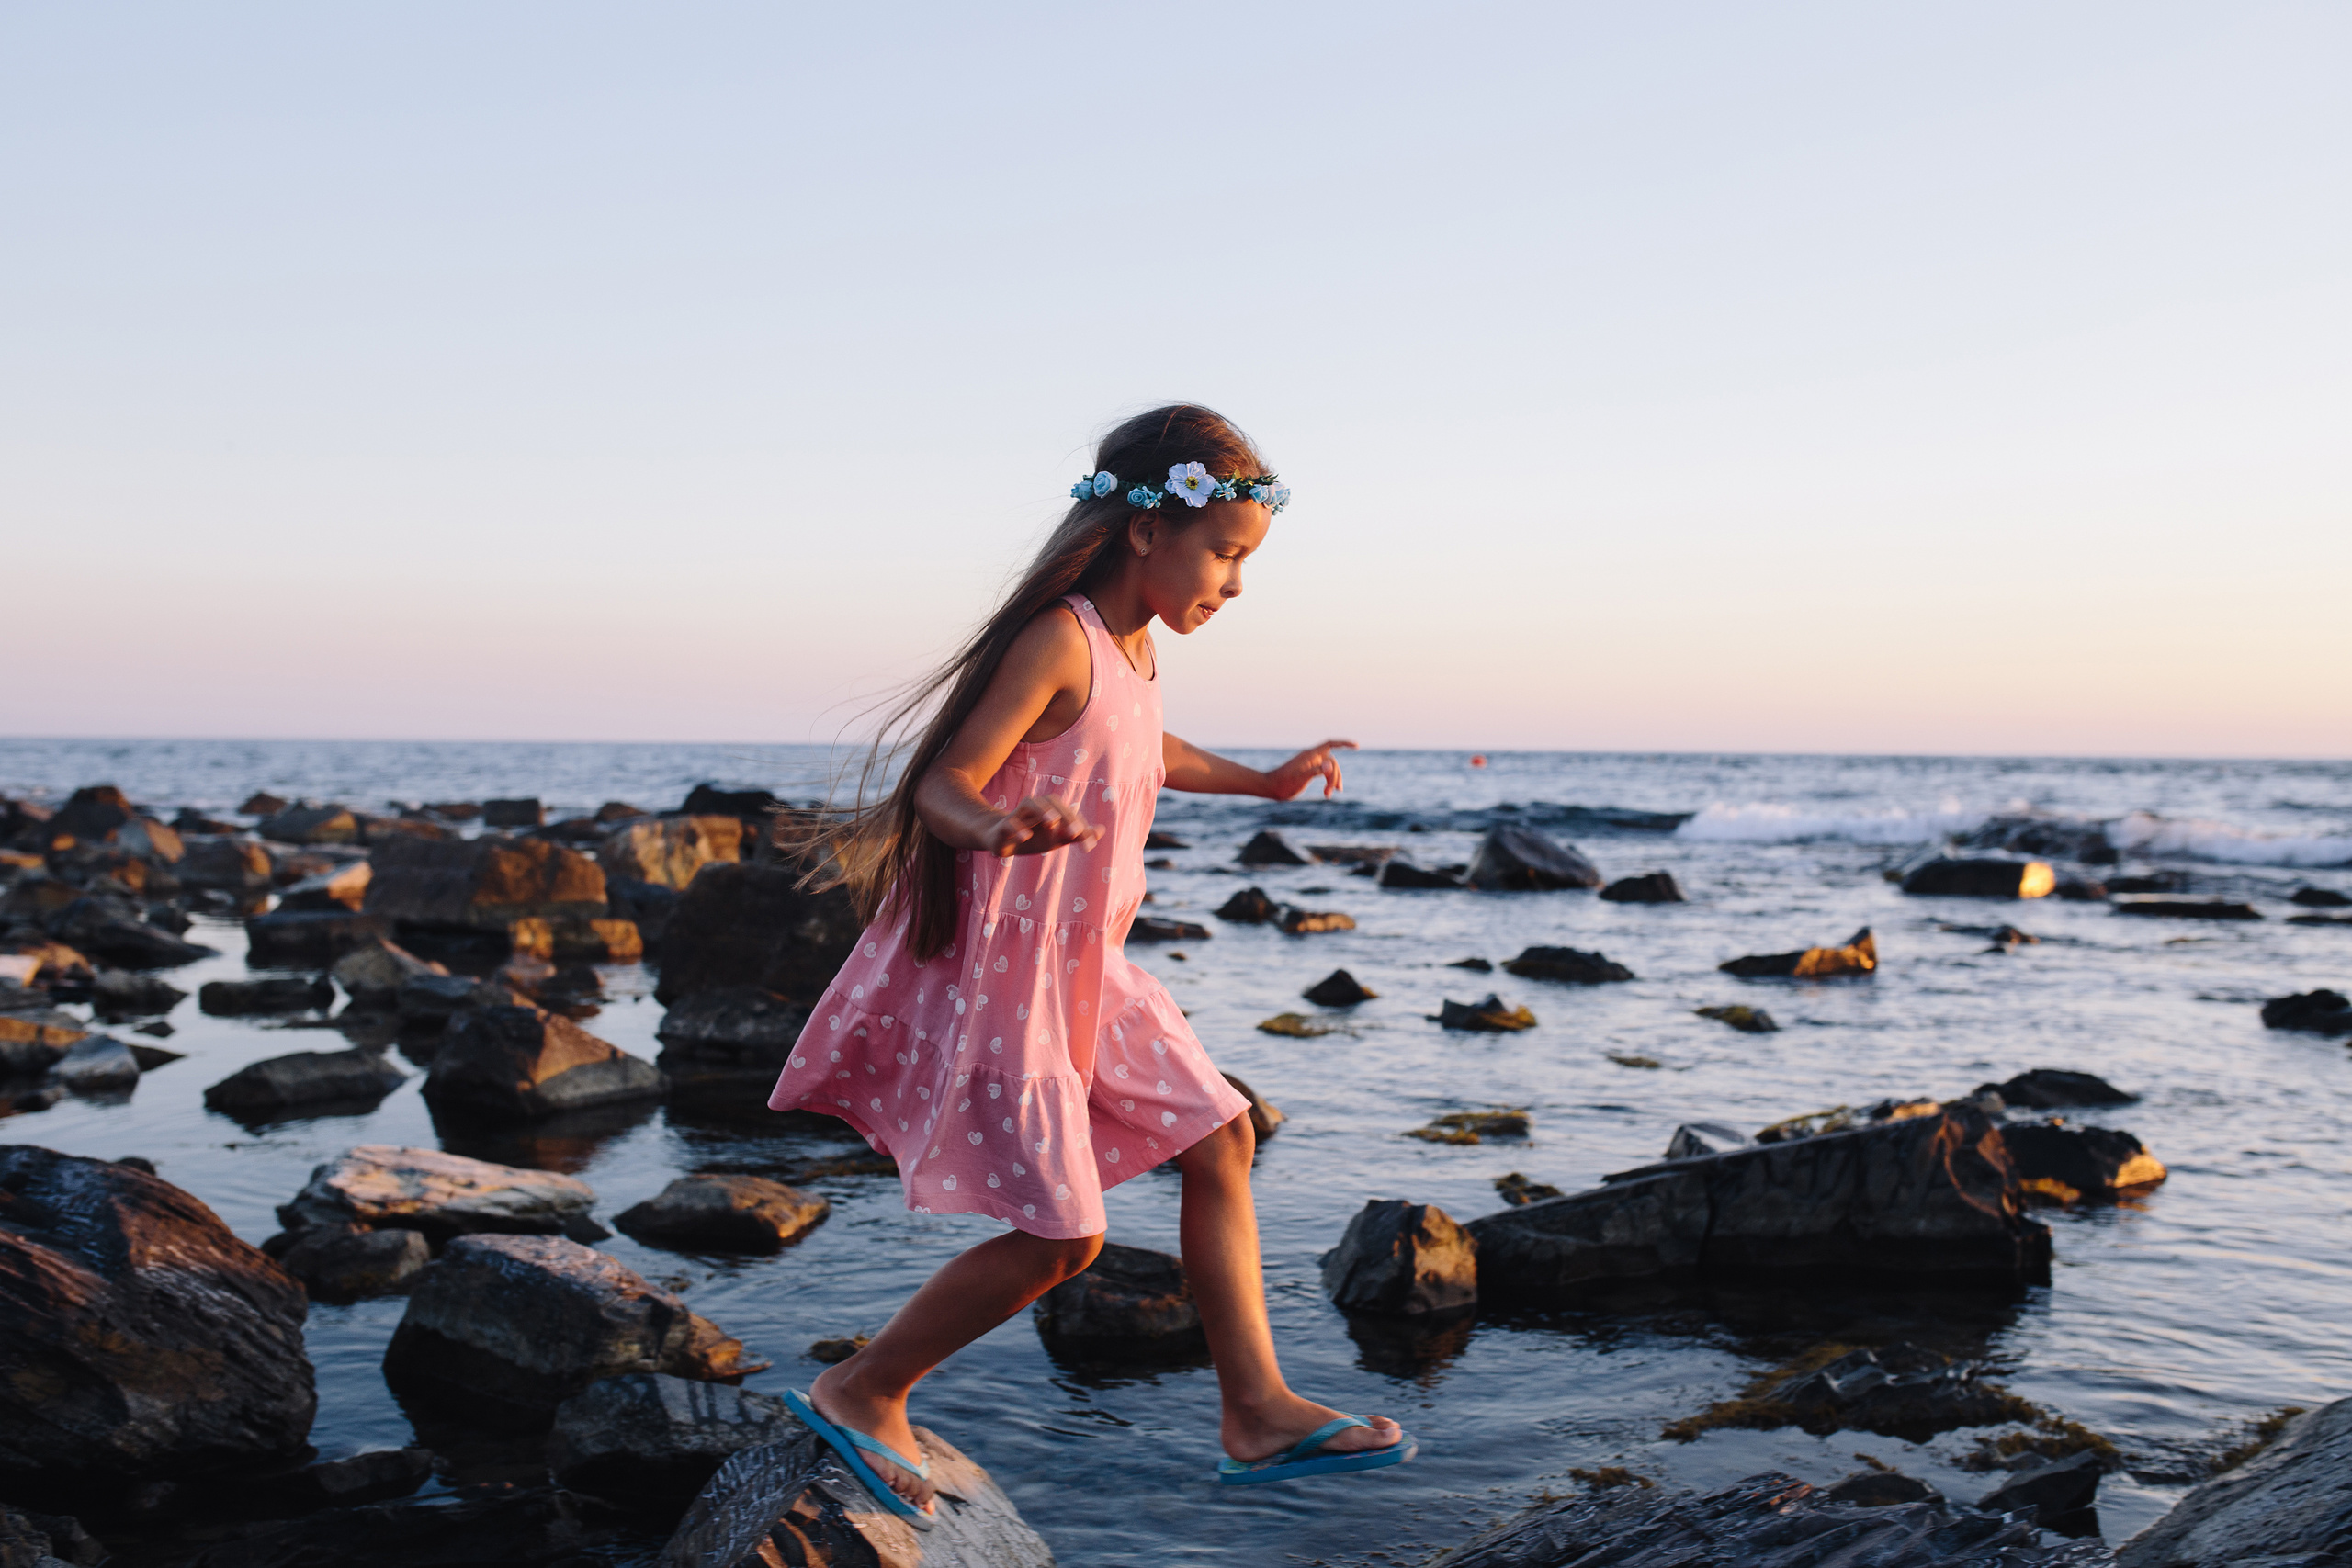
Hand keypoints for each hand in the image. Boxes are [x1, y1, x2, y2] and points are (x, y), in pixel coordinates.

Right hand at [984, 795, 1101, 857]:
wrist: (1001, 841)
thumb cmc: (1033, 838)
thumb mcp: (1056, 839)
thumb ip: (1077, 835)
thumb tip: (1101, 830)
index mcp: (1049, 809)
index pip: (1069, 812)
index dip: (1081, 826)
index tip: (1090, 845)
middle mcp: (1035, 806)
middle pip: (1051, 802)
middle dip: (1065, 816)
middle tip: (1075, 833)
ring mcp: (1017, 814)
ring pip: (1030, 804)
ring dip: (1042, 812)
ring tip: (1053, 823)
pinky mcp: (1002, 826)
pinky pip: (1009, 823)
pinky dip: (1017, 828)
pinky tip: (1025, 837)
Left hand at [1261, 740, 1357, 800]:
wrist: (1269, 787)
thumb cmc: (1283, 784)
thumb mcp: (1300, 779)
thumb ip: (1315, 771)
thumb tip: (1329, 765)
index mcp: (1310, 755)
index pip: (1330, 744)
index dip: (1344, 743)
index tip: (1356, 746)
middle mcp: (1311, 757)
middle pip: (1332, 761)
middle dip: (1336, 775)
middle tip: (1333, 791)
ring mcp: (1309, 763)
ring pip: (1328, 768)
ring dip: (1332, 781)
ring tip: (1328, 795)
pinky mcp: (1307, 770)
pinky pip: (1323, 772)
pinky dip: (1327, 781)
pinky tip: (1327, 792)